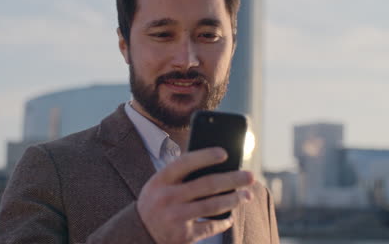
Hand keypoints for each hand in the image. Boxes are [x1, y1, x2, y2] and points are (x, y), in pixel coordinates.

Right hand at [137, 147, 254, 243]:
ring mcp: (175, 218)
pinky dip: (223, 221)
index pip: (185, 162)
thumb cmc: (156, 202)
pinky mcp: (183, 236)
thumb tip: (218, 167)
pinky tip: (230, 216)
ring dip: (234, 199)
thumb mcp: (159, 185)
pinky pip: (210, 227)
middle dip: (232, 179)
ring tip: (247, 195)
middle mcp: (167, 198)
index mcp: (160, 180)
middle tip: (250, 176)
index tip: (225, 153)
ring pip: (213, 206)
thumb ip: (181, 176)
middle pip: (207, 184)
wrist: (138, 233)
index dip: (205, 156)